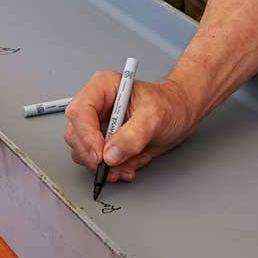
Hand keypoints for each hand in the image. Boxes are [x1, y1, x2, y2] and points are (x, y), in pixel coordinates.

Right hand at [63, 73, 200, 183]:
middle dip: (96, 156)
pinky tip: (133, 163)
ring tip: (133, 161)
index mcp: (103, 88)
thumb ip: (133, 135)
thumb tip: (110, 154)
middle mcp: (96, 106)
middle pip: (76, 135)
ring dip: (108, 166)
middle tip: (115, 165)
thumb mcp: (155, 116)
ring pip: (84, 153)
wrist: (181, 113)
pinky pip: (98, 163)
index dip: (86, 135)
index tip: (100, 155)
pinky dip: (115, 170)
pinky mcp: (104, 143)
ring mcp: (98, 126)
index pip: (79, 111)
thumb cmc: (170, 104)